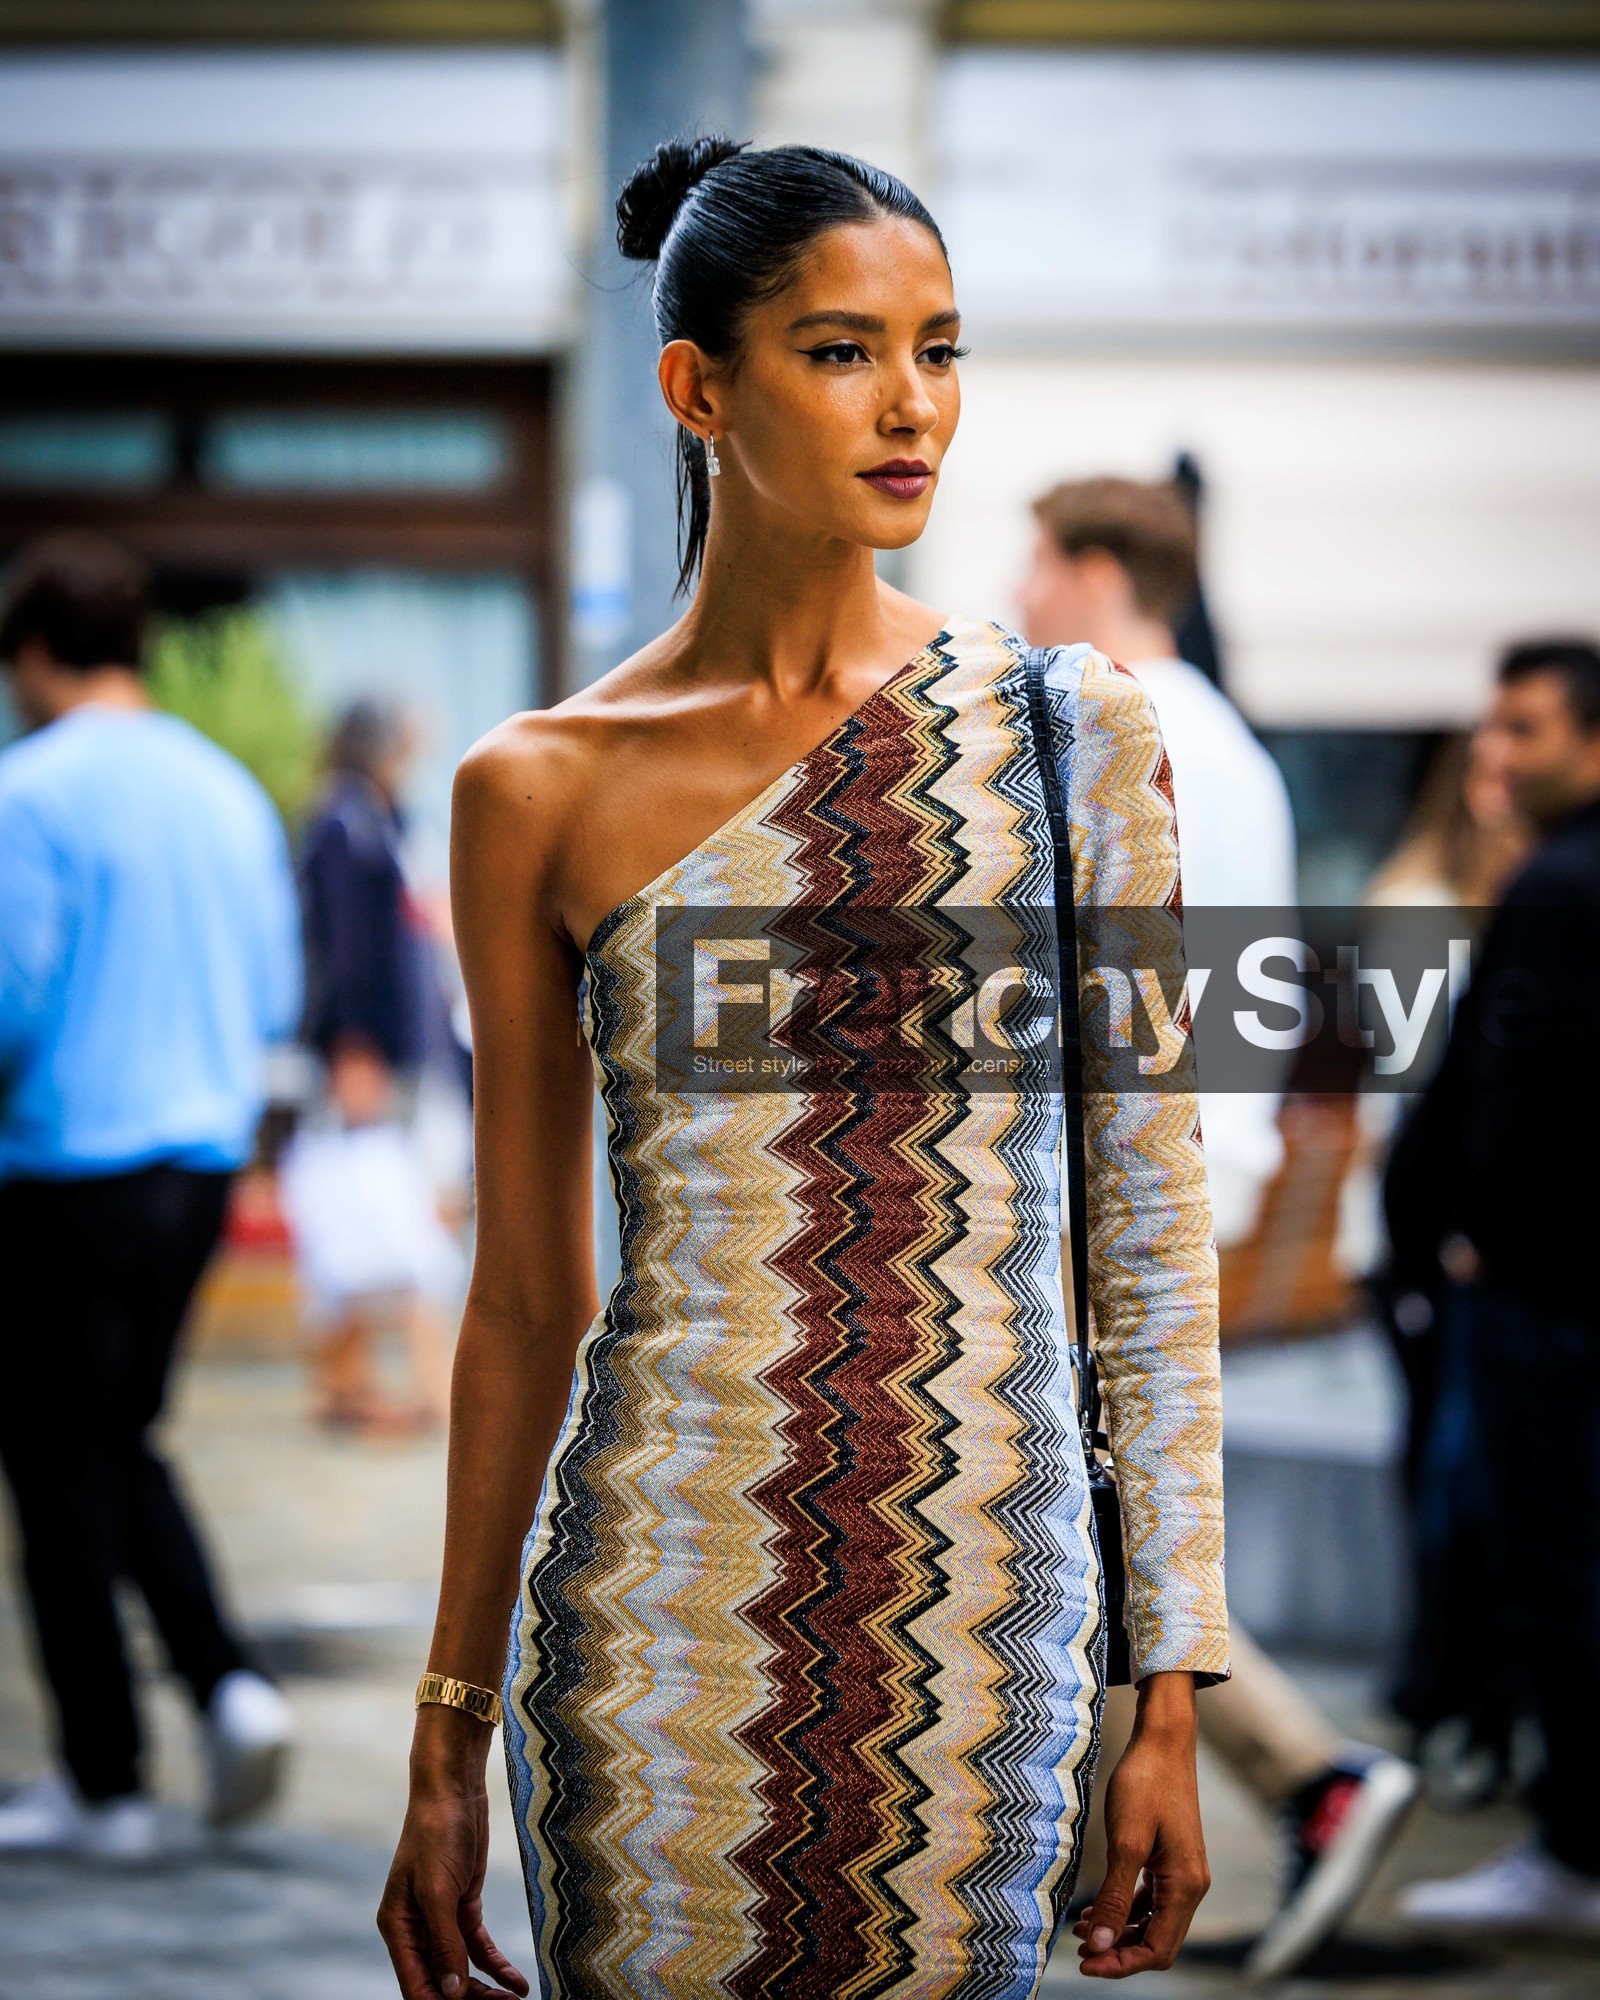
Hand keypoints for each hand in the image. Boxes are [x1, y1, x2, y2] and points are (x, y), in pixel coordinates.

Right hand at [377, 1731, 527, 1999]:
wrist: (454, 1790)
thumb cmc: (435, 1833)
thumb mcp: (439, 1890)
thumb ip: (444, 1943)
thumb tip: (452, 1993)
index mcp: (398, 1928)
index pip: (416, 1984)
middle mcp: (416, 1928)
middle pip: (440, 1980)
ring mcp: (440, 1918)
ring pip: (461, 1968)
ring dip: (485, 1989)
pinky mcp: (462, 1905)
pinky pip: (478, 1946)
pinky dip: (496, 1965)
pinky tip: (516, 1981)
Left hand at [1074, 1672, 1208, 1978]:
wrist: (1162, 1741)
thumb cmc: (1145, 1783)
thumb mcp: (1125, 1841)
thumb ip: (1115, 1896)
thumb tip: (1100, 1945)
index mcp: (1185, 1886)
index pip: (1158, 1950)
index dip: (1121, 1963)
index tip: (1085, 1963)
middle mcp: (1191, 1886)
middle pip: (1158, 1942)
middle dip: (1118, 1951)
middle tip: (1079, 1950)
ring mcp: (1183, 1873)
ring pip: (1153, 1923)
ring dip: (1119, 1931)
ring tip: (1081, 1929)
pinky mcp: (1172, 1860)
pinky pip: (1151, 1900)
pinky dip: (1125, 1909)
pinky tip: (1096, 1906)